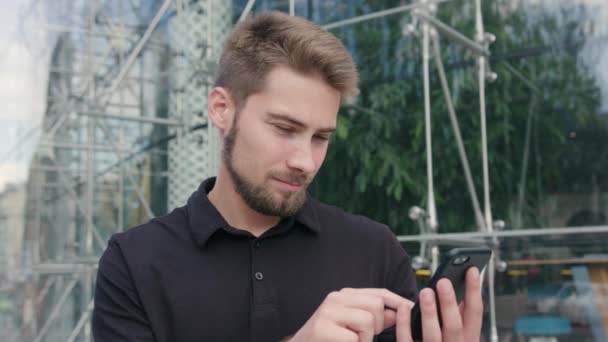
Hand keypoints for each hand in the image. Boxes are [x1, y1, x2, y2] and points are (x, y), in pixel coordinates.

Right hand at [289, 288, 411, 341]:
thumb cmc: (329, 340)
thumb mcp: (355, 325)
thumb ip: (376, 317)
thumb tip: (401, 311)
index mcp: (345, 296)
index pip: (379, 293)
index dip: (398, 302)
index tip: (410, 310)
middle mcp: (335, 299)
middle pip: (376, 305)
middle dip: (379, 326)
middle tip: (365, 337)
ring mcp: (327, 313)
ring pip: (367, 321)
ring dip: (365, 339)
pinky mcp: (321, 329)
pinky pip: (353, 339)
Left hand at [396, 267, 482, 340]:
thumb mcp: (458, 334)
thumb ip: (458, 315)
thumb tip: (455, 285)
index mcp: (468, 340)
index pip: (475, 314)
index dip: (475, 291)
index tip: (472, 270)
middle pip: (455, 326)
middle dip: (449, 303)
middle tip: (443, 281)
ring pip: (433, 336)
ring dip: (429, 313)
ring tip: (425, 292)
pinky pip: (408, 341)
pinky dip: (405, 324)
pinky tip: (403, 308)